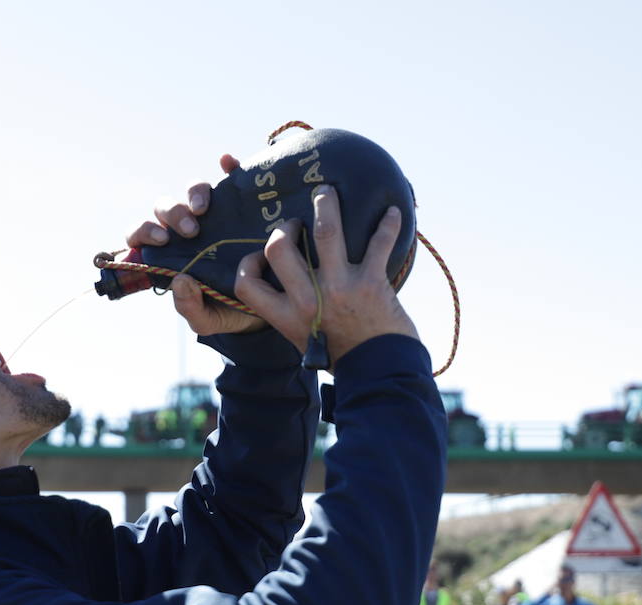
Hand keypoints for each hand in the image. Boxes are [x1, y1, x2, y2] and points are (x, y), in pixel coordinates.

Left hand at [125, 154, 267, 336]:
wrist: (270, 304)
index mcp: (171, 254)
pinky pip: (230, 176)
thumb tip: (180, 281)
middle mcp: (187, 229)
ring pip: (193, 190)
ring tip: (205, 211)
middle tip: (191, 230)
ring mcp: (214, 215)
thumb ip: (189, 307)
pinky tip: (228, 163)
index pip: (141, 234)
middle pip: (166, 207)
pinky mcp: (240, 204)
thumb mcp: (208, 319)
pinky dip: (228, 166)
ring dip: (194, 193)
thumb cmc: (229, 310)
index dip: (144, 232)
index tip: (163, 240)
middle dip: (173, 213)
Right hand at [234, 187, 418, 369]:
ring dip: (325, 205)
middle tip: (296, 225)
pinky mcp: (371, 283)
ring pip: (326, 230)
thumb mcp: (304, 340)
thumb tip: (284, 288)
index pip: (247, 284)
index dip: (248, 265)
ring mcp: (340, 288)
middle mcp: (309, 300)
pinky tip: (394, 212)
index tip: (260, 256)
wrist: (379, 374)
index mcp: (287, 317)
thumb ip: (291, 313)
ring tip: (327, 192)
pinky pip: (379, 243)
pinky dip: (389, 224)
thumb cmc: (340, 358)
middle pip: (279, 247)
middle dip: (285, 228)